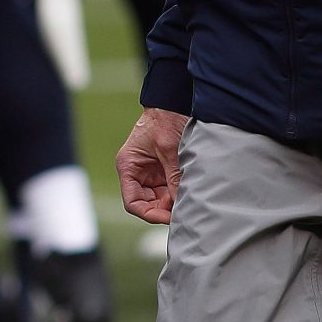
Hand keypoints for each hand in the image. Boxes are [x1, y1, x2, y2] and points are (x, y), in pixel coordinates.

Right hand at [118, 107, 187, 223]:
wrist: (174, 103)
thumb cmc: (165, 120)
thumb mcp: (169, 149)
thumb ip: (174, 177)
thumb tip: (182, 203)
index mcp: (129, 166)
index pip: (133, 202)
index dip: (149, 214)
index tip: (169, 218)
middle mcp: (138, 173)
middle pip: (148, 204)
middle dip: (165, 209)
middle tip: (185, 210)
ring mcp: (152, 173)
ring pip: (162, 199)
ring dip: (175, 202)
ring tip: (191, 200)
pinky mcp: (166, 171)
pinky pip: (172, 190)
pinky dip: (181, 194)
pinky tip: (192, 193)